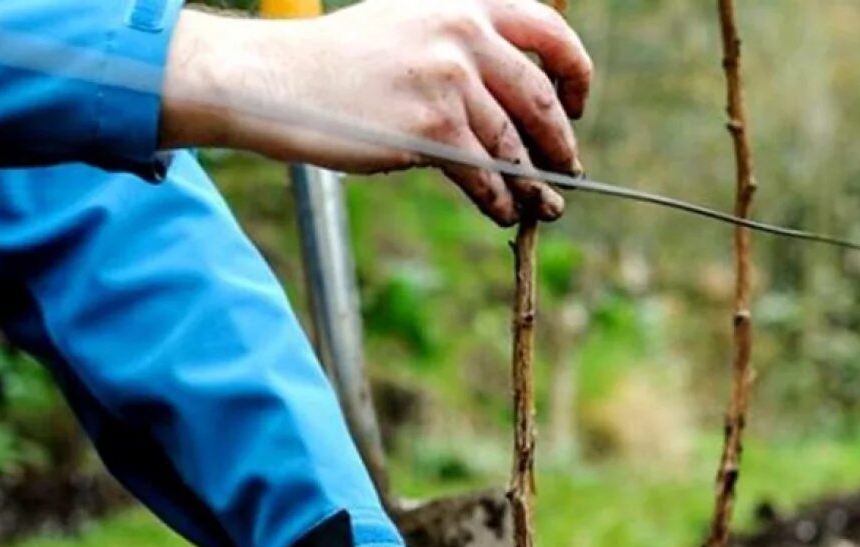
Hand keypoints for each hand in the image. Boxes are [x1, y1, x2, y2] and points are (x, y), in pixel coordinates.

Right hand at [161, 0, 592, 225]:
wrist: (280, 81)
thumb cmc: (340, 61)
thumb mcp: (408, 22)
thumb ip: (461, 41)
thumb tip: (515, 96)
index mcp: (466, 1)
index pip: (549, 32)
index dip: (575, 72)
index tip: (578, 103)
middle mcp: (463, 33)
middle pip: (539, 96)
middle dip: (561, 140)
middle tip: (568, 168)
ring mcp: (449, 79)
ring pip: (513, 143)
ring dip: (534, 182)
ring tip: (541, 205)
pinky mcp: (432, 127)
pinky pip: (485, 173)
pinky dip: (500, 199)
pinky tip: (502, 212)